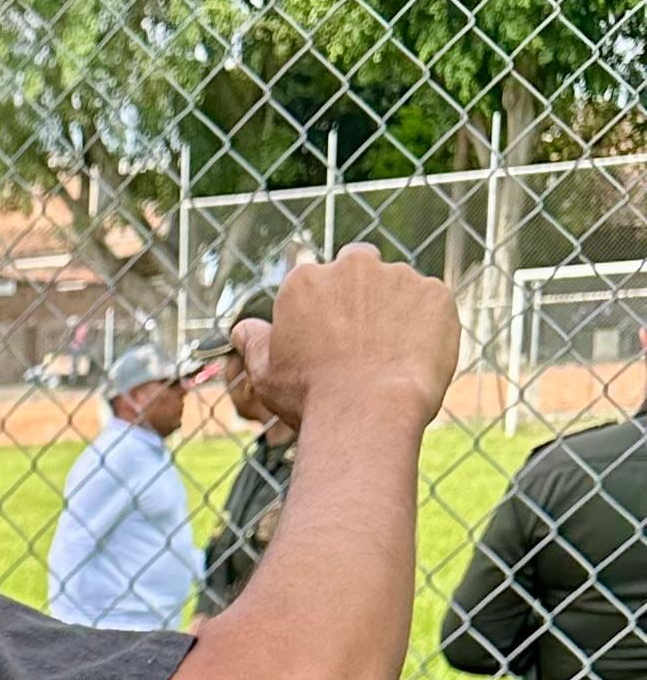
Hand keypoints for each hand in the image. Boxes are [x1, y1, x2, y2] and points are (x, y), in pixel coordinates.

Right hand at [240, 244, 458, 432]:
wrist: (368, 412)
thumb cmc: (310, 396)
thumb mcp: (266, 373)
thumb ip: (254, 342)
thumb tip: (244, 329)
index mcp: (306, 280)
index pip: (315, 278)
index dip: (322, 306)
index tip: (327, 334)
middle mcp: (353, 266)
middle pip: (359, 266)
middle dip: (360, 291)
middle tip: (360, 335)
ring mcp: (399, 277)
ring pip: (398, 285)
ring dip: (394, 308)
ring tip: (389, 354)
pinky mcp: (436, 293)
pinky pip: (432, 304)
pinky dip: (427, 323)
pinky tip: (413, 356)